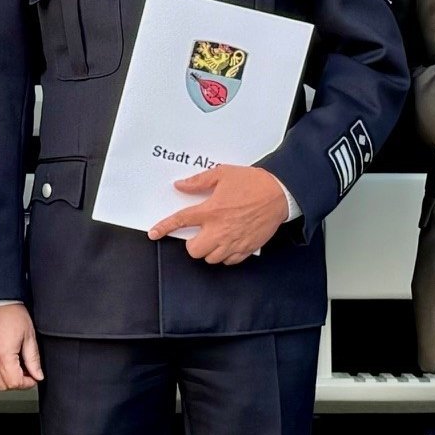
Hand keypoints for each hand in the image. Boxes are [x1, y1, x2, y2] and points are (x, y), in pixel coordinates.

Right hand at [0, 303, 43, 390]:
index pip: (15, 383)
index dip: (28, 383)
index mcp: (3, 356)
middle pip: (3, 386)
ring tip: (13, 366)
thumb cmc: (8, 311)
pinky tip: (0, 362)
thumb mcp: (28, 335)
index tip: (33, 376)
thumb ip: (33, 358)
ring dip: (4, 378)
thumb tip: (38, 374)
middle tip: (25, 373)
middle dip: (16, 383)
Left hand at [148, 164, 289, 264]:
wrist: (280, 193)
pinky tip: (227, 243)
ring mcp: (234, 241)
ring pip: (211, 258)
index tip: (154, 233)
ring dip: (208, 250)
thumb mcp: (223, 174)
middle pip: (194, 250)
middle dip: (193, 244)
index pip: (180, 221)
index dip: (164, 228)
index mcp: (211, 210)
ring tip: (214, 238)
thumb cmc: (253, 182)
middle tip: (198, 234)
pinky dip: (225, 255)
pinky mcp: (247, 248)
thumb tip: (181, 185)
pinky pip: (229, 261)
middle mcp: (220, 229)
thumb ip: (199, 181)